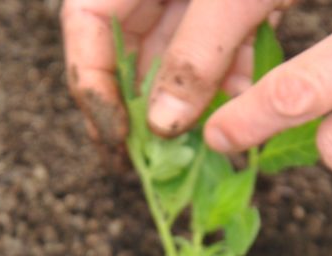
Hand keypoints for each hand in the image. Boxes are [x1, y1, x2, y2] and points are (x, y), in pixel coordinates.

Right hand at [61, 0, 269, 146]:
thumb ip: (193, 56)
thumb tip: (163, 126)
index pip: (88, 26)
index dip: (95, 84)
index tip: (119, 136)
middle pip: (131, 50)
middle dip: (146, 107)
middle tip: (156, 163)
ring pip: (178, 59)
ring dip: (191, 104)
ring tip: (203, 150)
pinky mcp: (235, 5)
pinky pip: (220, 51)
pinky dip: (230, 82)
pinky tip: (243, 114)